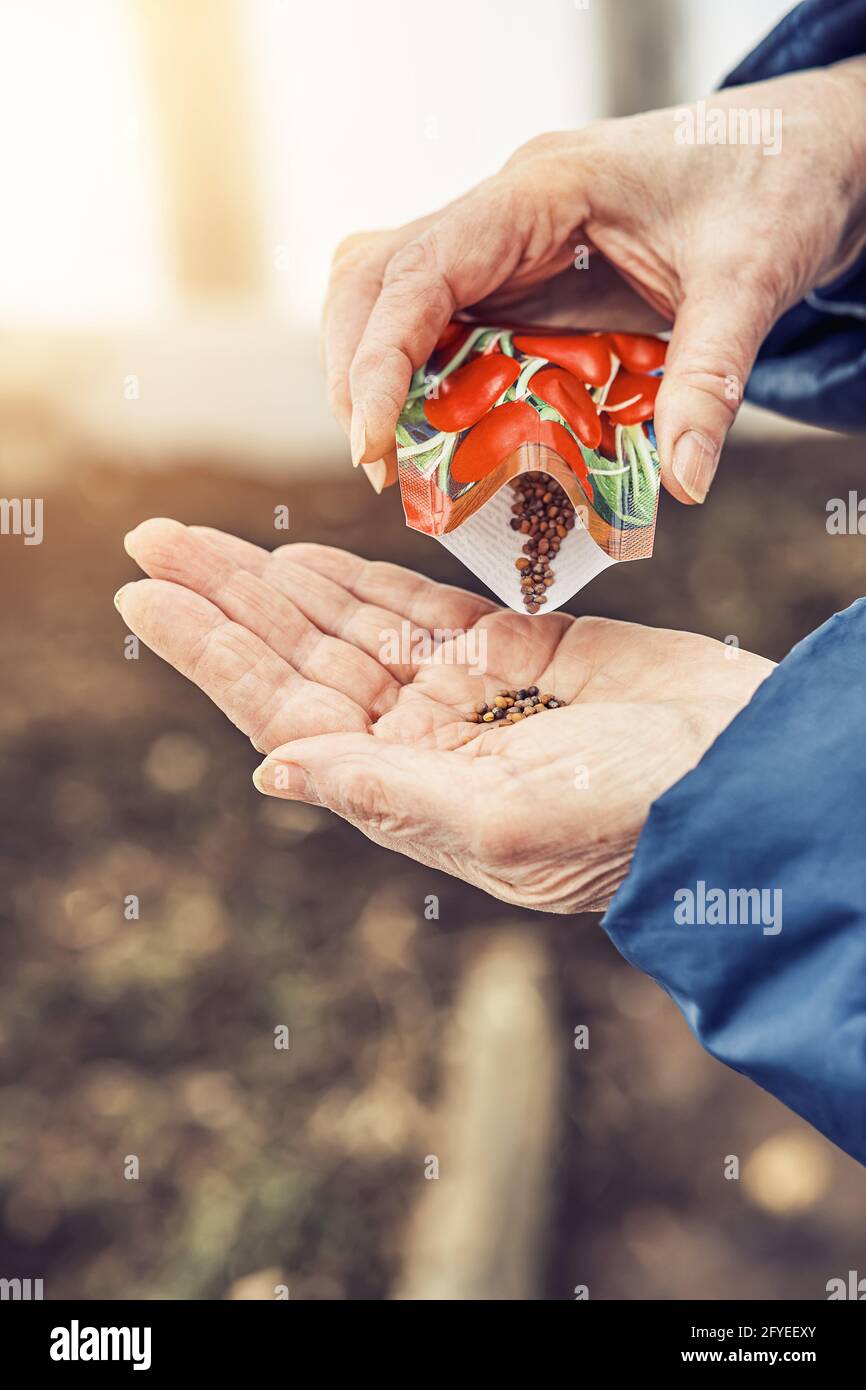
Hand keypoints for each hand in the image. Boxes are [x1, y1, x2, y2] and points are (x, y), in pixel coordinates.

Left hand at [116, 520, 773, 911]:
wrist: (741, 776)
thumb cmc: (634, 818)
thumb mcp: (504, 821)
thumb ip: (386, 793)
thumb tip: (270, 768)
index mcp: (406, 787)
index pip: (284, 713)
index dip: (213, 655)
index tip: (145, 600)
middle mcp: (420, 740)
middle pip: (299, 659)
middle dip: (224, 601)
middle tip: (151, 541)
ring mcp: (465, 692)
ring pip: (347, 625)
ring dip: (274, 583)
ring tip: (202, 542)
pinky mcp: (514, 648)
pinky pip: (415, 606)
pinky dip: (359, 581)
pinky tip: (303, 559)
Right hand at [325, 61, 865, 500]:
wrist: (800, 148)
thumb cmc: (774, 187)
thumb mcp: (752, 281)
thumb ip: (712, 378)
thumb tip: (685, 482)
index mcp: (542, 191)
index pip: (420, 268)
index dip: (378, 357)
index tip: (370, 440)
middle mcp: (504, 210)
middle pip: (374, 275)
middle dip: (355, 368)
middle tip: (378, 463)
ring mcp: (504, 239)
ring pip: (389, 291)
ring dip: (374, 371)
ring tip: (395, 456)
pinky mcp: (519, 272)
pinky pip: (438, 316)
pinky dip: (418, 374)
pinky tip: (439, 430)